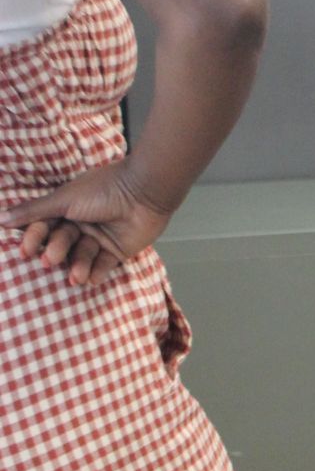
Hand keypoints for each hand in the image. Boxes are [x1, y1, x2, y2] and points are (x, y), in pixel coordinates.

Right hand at [0, 162, 170, 285]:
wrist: (144, 192)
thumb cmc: (103, 190)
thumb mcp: (64, 199)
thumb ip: (34, 211)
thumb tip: (2, 219)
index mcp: (68, 209)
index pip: (45, 227)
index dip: (35, 239)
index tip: (26, 251)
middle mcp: (82, 224)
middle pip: (62, 243)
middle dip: (57, 252)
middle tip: (51, 259)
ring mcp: (101, 238)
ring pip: (82, 257)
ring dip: (77, 267)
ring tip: (75, 276)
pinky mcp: (119, 251)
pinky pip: (104, 265)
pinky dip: (97, 273)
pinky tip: (91, 280)